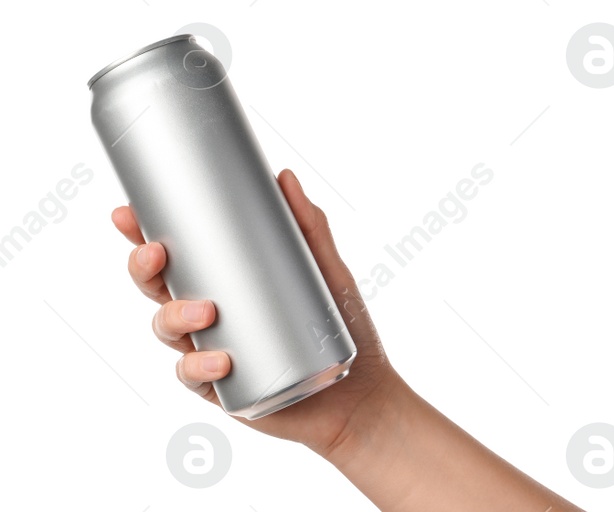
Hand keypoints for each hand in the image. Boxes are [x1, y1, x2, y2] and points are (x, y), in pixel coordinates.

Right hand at [112, 170, 400, 454]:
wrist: (360, 393)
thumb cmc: (340, 327)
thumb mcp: (327, 272)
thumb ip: (309, 227)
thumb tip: (286, 177)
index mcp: (224, 281)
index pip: (174, 254)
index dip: (142, 234)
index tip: (128, 214)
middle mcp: (208, 314)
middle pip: (157, 287)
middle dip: (144, 268)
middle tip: (157, 253)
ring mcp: (210, 349)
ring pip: (166, 329)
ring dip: (174, 316)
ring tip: (205, 311)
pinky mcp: (221, 386)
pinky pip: (193, 376)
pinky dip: (199, 366)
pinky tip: (220, 359)